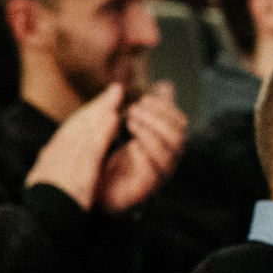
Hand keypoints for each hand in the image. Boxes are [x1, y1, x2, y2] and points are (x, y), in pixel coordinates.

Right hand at [23, 85, 124, 208]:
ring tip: (115, 97)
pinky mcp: (76, 173)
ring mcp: (64, 163)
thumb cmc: (47, 209)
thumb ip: (55, 166)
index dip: (88, 114)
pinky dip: (101, 132)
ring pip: (84, 132)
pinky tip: (113, 119)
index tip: (103, 102)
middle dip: (97, 105)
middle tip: (115, 90)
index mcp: (49, 158)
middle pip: (78, 125)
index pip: (71, 130)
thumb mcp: (48, 183)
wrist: (39, 225)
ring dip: (100, 112)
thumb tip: (51, 153)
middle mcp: (55, 156)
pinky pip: (91, 148)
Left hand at [94, 83, 186, 211]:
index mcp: (165, 142)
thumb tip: (166, 84)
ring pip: (169, 153)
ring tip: (130, 122)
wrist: (92, 186)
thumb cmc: (112, 153)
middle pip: (178, 136)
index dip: (166, 108)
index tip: (145, 98)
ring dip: (150, 133)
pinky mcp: (145, 188)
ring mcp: (158, 173)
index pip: (180, 122)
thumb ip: (146, 106)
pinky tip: (131, 145)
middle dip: (157, 119)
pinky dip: (144, 155)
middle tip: (134, 109)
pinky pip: (153, 172)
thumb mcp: (126, 123)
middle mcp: (167, 157)